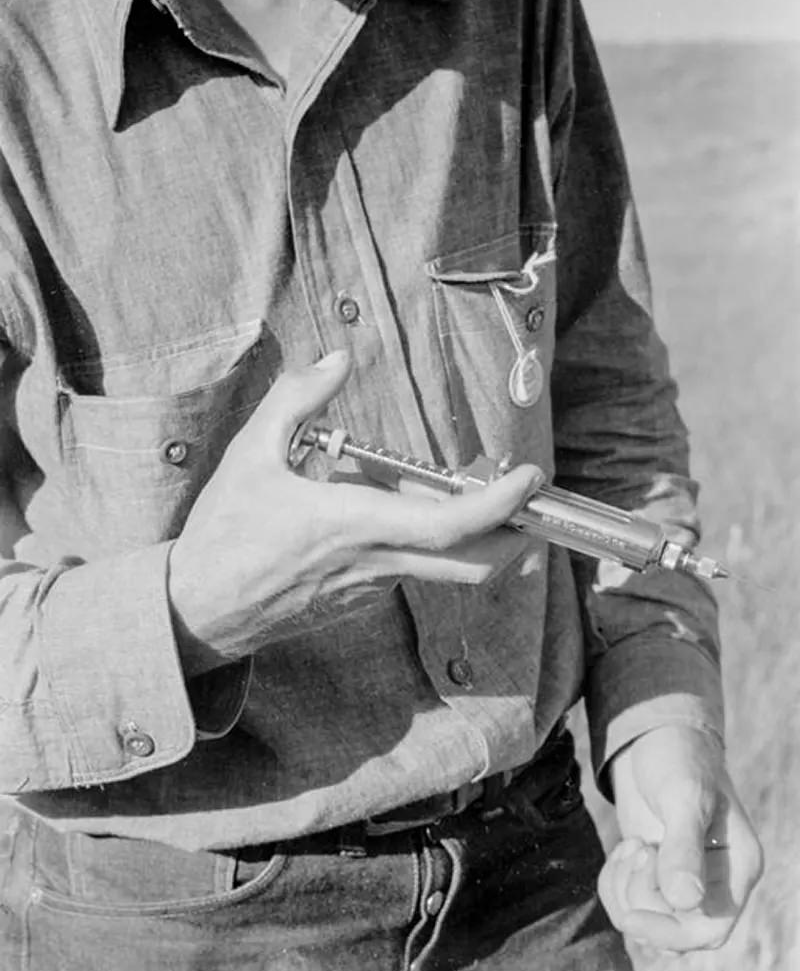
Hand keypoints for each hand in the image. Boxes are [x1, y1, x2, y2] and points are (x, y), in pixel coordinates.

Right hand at [168, 350, 542, 668]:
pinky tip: (385, 507)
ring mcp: (371, 589)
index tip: (529, 479)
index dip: (499, 505)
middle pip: (474, 565)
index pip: (448, 525)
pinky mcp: (360, 601)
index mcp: (352, 525)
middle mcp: (374, 564)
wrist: (196, 610)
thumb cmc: (223, 533)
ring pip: (442, 564)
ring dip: (460, 529)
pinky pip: (408, 569)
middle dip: (516, 536)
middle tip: (526, 496)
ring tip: (438, 483)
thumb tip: (336, 359)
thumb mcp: (250, 453)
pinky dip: (421, 540)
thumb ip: (296, 399)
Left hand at [598, 724, 762, 952]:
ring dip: (625, 890)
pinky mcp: (655, 875)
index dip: (669, 933)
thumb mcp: (682, 798)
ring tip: (631, 844)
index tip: (630, 915)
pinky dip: (614, 884)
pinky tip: (622, 850)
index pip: (711, 929)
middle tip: (636, 848)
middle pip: (675, 932)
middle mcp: (716, 882)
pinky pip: (628, 904)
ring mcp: (684, 881)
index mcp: (738, 868)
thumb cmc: (678, 759)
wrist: (655, 738)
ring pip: (648, 921)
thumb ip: (683, 848)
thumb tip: (685, 902)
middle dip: (641, 899)